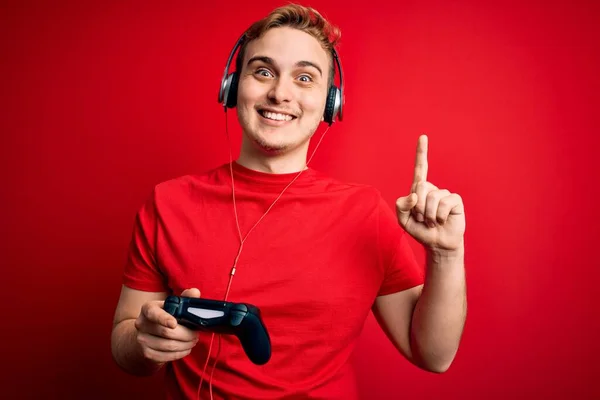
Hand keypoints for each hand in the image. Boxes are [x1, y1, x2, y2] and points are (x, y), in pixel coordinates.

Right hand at [134, 288, 200, 363]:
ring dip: (185, 345)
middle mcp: (141, 323)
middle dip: (186, 334)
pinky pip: (166, 357)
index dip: (164, 319)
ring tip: (193, 341)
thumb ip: (186, 298)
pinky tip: (186, 349)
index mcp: (148, 308)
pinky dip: (180, 354)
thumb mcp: (174, 304)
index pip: (154, 313)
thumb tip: (195, 292)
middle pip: (166, 332)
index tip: (174, 324)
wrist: (148, 333)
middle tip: (196, 334)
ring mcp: (142, 340)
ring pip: (168, 346)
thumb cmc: (167, 315)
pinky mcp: (146, 354)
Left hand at [395, 135, 465, 252]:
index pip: (420, 168)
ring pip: (431, 198)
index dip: (421, 152)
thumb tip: (413, 195)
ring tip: (432, 222)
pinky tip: (442, 221)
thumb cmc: (420, 230)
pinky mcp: (455, 201)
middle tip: (422, 219)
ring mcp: (444, 194)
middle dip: (418, 207)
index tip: (423, 137)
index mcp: (418, 190)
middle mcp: (432, 188)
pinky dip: (439, 216)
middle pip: (420, 187)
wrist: (437, 243)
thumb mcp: (403, 220)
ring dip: (428, 215)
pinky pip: (444, 204)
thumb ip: (401, 207)